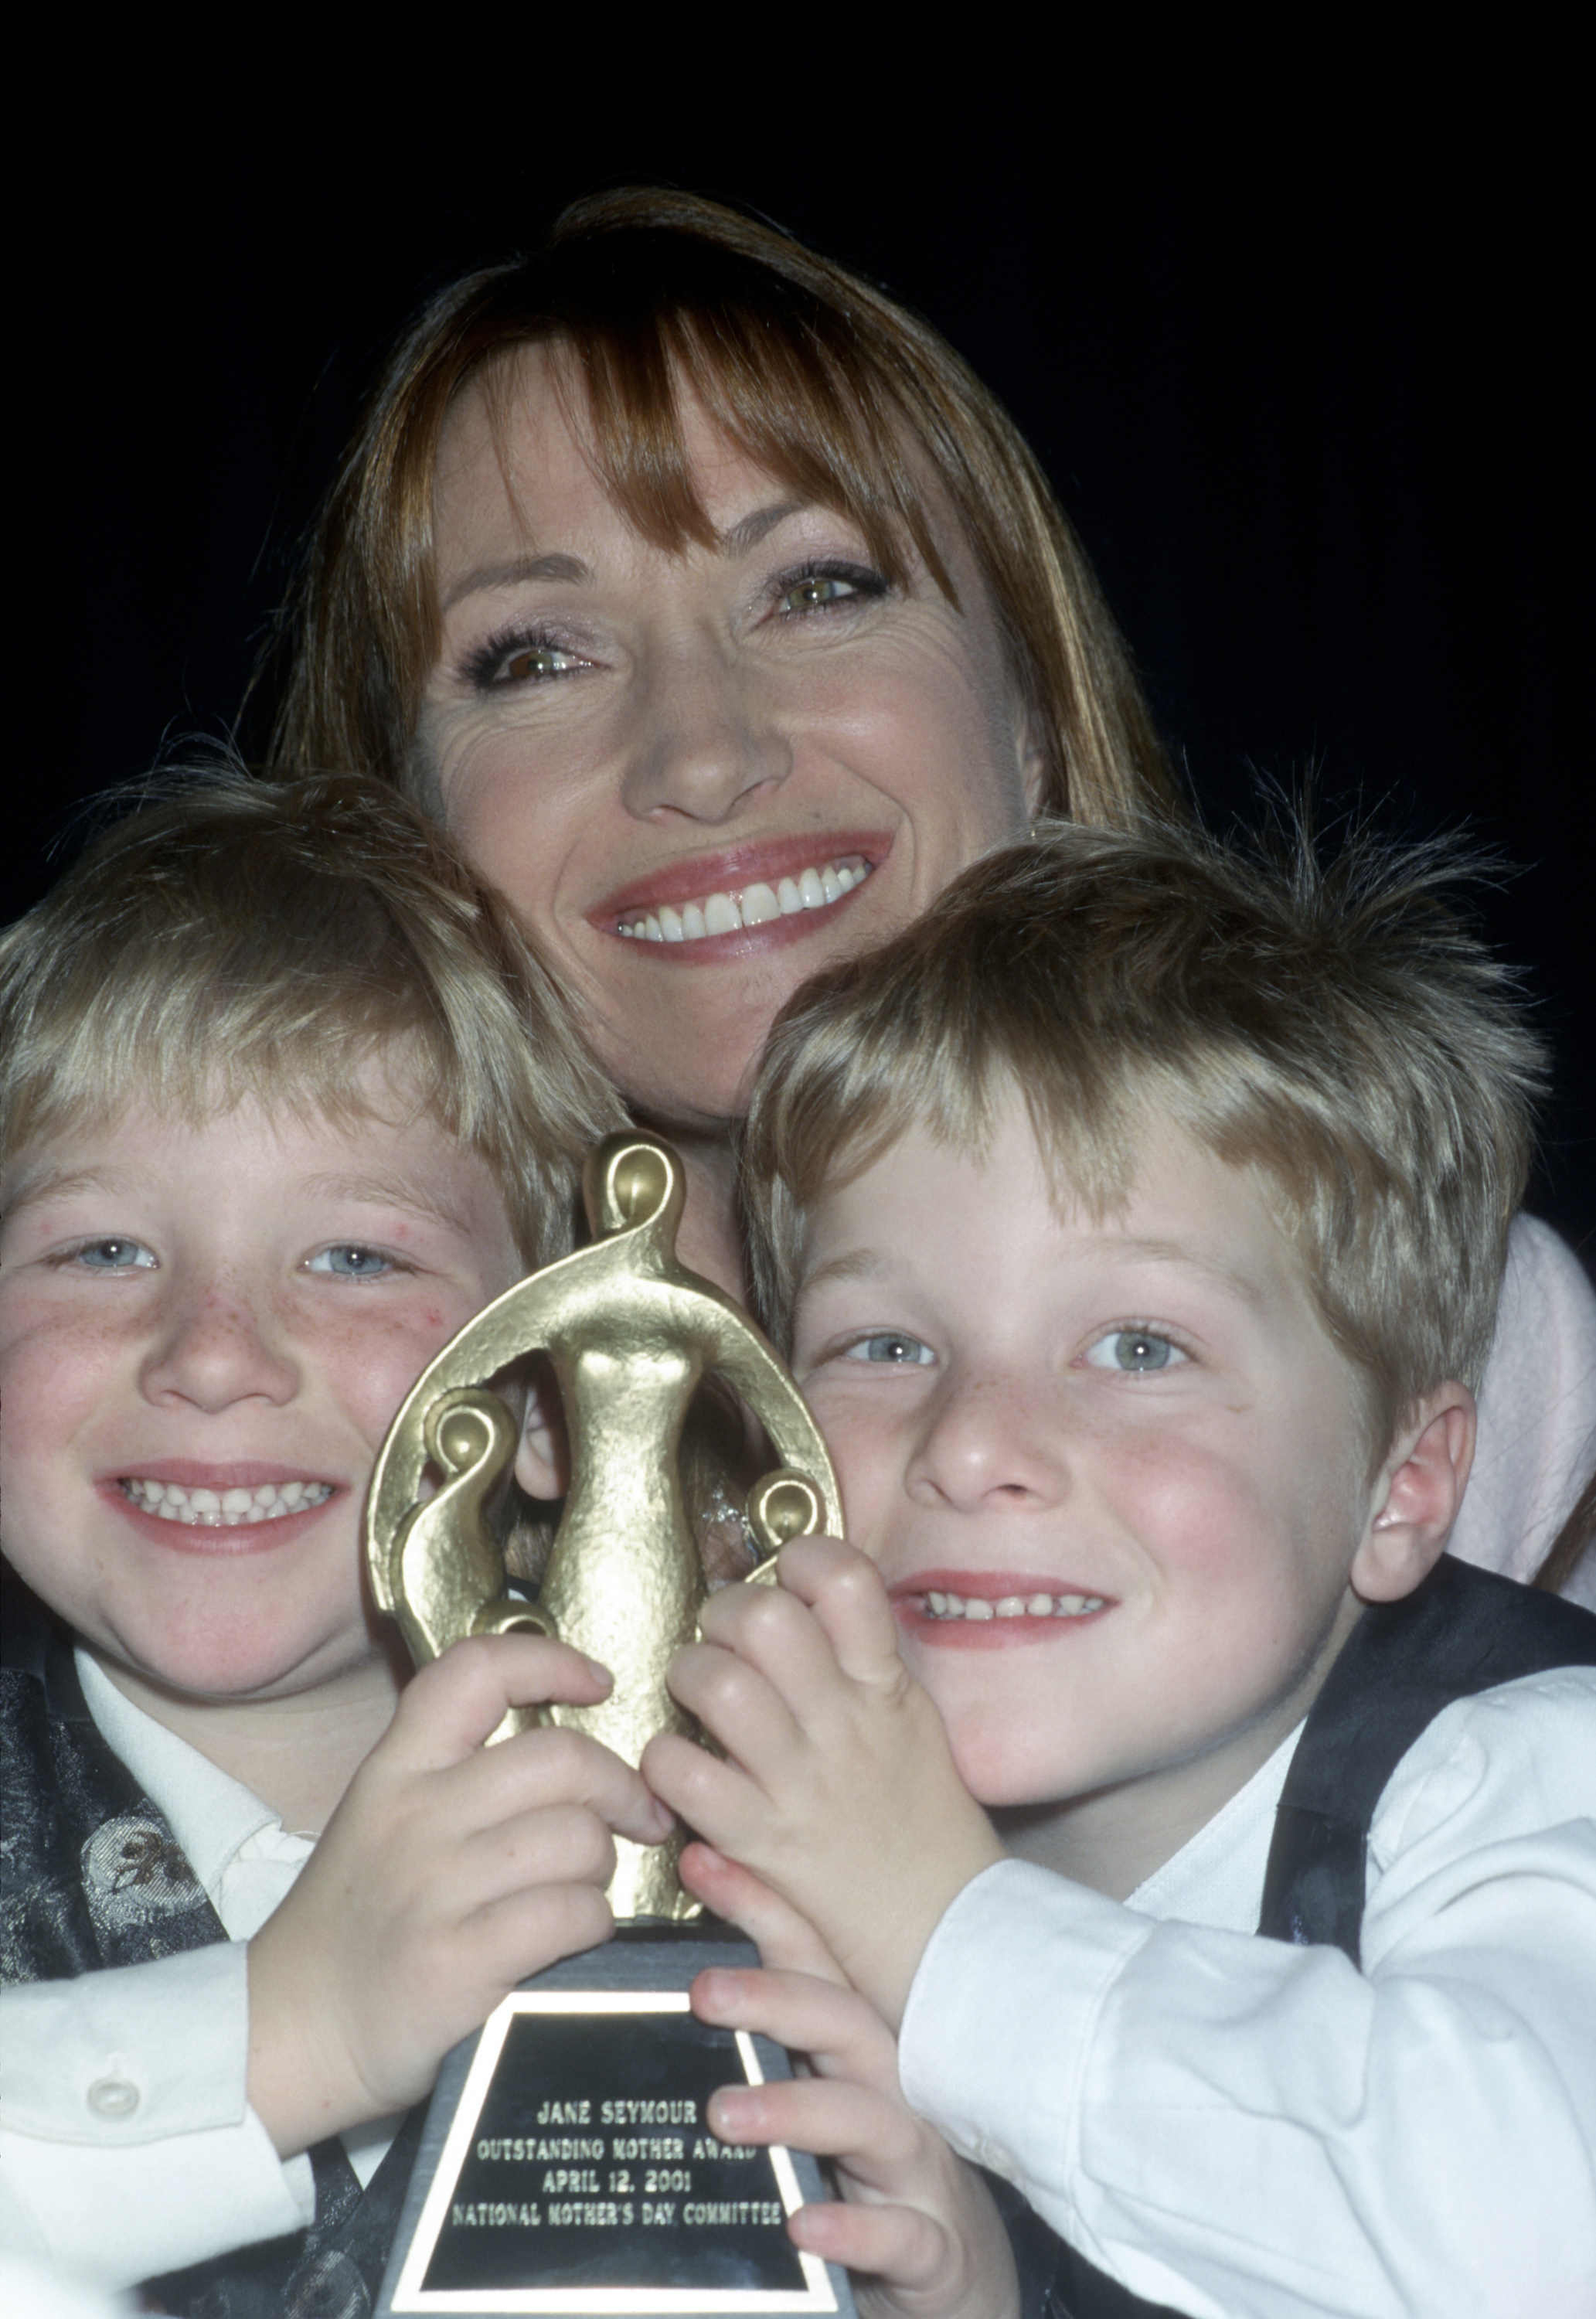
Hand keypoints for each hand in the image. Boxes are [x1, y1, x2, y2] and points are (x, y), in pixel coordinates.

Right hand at [247, 1632, 672, 2155]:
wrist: (289, 2035)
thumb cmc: (356, 1926)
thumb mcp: (381, 1819)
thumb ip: (456, 1774)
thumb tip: (572, 1753)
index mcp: (394, 1768)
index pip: (477, 1670)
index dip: (551, 1660)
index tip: (597, 1683)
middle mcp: (412, 1816)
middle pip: (560, 1759)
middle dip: (621, 1787)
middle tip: (637, 1815)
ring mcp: (431, 1889)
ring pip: (576, 1838)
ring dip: (603, 1864)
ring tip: (586, 1885)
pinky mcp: (455, 1962)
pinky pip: (569, 1914)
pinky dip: (592, 1922)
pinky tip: (573, 1934)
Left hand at [643, 1536, 1002, 2026]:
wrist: (944, 1930)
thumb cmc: (921, 1819)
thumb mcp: (912, 1720)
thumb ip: (862, 1660)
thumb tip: (804, 1597)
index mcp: (886, 1687)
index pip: (847, 1581)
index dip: (802, 1557)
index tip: (786, 1576)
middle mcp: (844, 1725)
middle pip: (766, 1619)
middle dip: (723, 1613)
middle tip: (722, 1638)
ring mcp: (803, 1783)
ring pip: (719, 1686)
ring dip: (690, 1677)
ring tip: (697, 1695)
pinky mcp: (764, 1841)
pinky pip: (687, 1776)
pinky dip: (666, 1761)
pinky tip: (682, 1766)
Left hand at [682, 1844, 1017, 2318]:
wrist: (962, 2280)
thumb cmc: (874, 2183)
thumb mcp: (820, 2109)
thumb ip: (764, 2060)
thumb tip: (675, 1998)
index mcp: (853, 2055)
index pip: (811, 1964)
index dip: (762, 1907)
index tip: (701, 1860)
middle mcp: (891, 2096)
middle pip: (845, 2025)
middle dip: (779, 1996)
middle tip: (703, 1990)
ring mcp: (917, 2172)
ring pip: (870, 2121)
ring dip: (799, 2109)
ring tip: (726, 2112)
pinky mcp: (934, 2251)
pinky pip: (900, 2236)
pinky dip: (854, 2229)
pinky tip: (804, 2226)